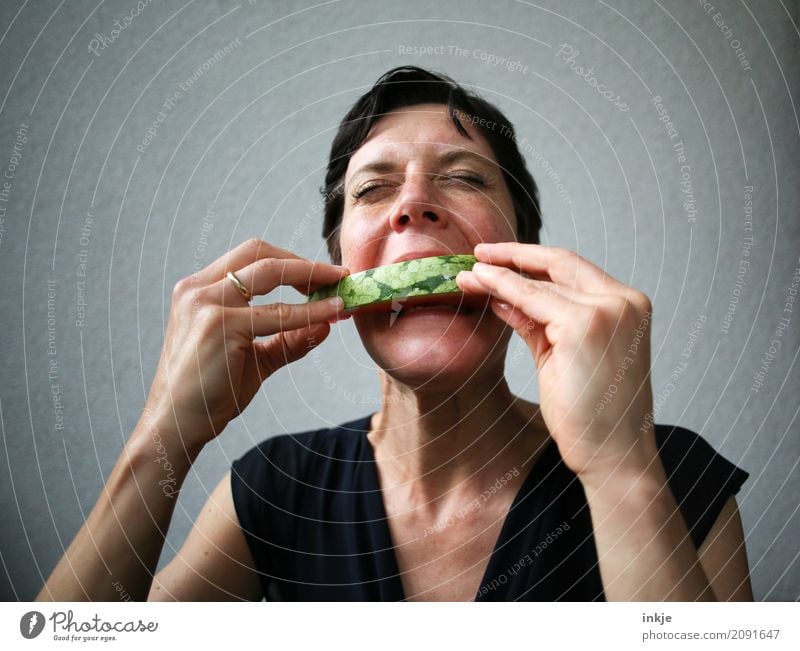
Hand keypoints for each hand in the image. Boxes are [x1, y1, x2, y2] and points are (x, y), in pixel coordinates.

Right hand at [140, 238, 348, 448]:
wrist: (177, 424)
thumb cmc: (211, 391)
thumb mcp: (255, 358)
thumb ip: (287, 338)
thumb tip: (326, 323)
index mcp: (200, 289)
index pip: (251, 257)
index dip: (292, 261)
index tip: (324, 275)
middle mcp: (198, 288)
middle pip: (260, 251)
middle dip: (303, 261)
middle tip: (338, 275)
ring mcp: (206, 303)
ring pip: (271, 272)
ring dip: (312, 277)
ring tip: (340, 290)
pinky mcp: (219, 325)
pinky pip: (278, 313)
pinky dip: (310, 312)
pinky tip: (330, 316)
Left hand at [456, 242, 655, 480]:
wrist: (613, 455)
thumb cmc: (592, 414)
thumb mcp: (561, 356)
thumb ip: (536, 323)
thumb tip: (503, 296)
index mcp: (627, 306)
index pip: (574, 270)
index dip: (532, 259)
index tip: (498, 258)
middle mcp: (623, 302)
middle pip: (560, 263)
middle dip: (513, 254)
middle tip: (477, 253)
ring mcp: (606, 311)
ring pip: (541, 281)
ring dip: (499, 274)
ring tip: (468, 276)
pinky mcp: (583, 325)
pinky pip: (531, 299)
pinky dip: (503, 288)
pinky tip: (481, 284)